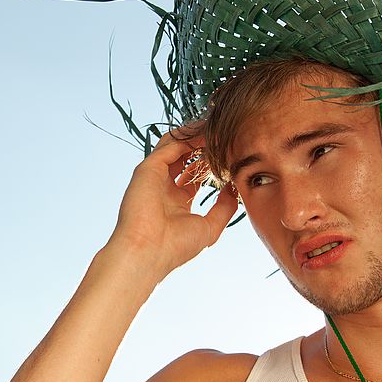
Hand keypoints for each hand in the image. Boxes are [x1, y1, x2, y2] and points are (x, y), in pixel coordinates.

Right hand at [106, 123, 238, 278]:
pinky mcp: (148, 168)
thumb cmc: (175, 247)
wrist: (147, 252)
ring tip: (217, 128)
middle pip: (185, 157)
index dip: (211, 164)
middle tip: (225, 136)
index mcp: (176, 202)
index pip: (194, 175)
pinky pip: (170, 144)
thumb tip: (234, 188)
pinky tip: (207, 133)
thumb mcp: (209, 227)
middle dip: (204, 146)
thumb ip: (224, 207)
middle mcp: (164, 186)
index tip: (229, 156)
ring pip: (175, 145)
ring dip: (196, 135)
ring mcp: (154, 176)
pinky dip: (188, 136)